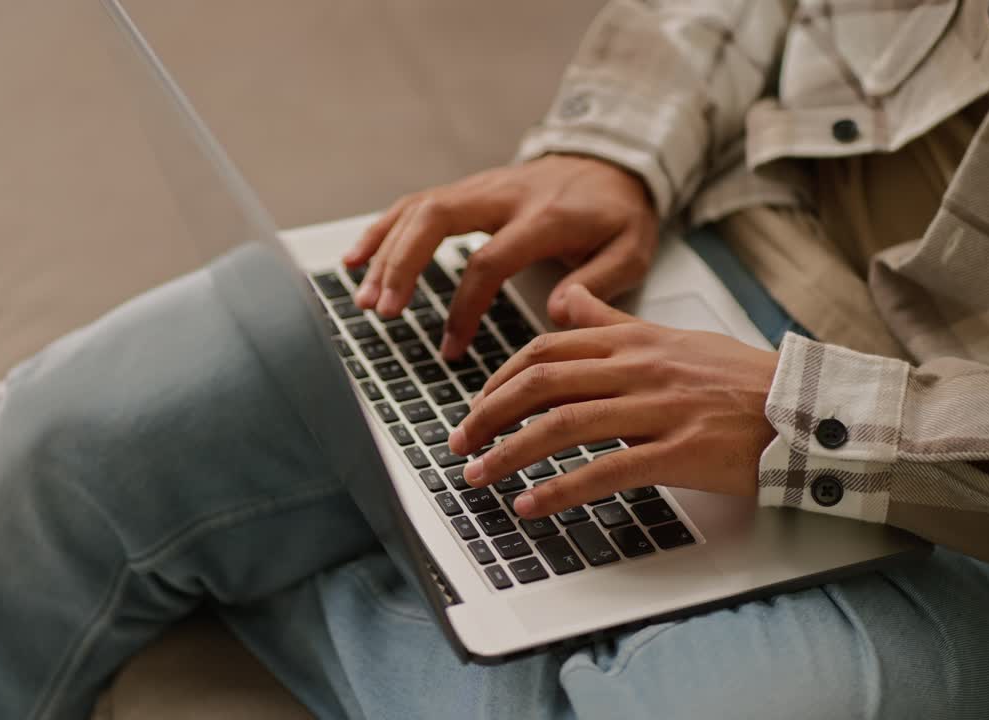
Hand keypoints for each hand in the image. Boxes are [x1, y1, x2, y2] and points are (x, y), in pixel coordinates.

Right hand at [344, 155, 657, 357]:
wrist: (615, 162)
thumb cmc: (619, 213)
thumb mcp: (631, 250)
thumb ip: (599, 282)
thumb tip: (555, 311)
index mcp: (544, 217)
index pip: (489, 260)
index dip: (464, 307)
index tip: (451, 349)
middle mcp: (504, 195)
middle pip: (435, 219)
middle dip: (402, 265)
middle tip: (382, 310)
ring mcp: (482, 188)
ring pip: (418, 209)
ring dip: (384, 252)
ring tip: (363, 297)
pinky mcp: (469, 191)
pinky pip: (416, 205)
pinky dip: (382, 230)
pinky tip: (356, 259)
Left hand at [447, 284, 779, 518]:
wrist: (806, 408)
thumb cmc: (739, 379)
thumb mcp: (670, 338)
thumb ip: (611, 323)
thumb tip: (564, 298)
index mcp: (633, 342)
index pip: (545, 350)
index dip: (498, 379)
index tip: (475, 406)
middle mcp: (639, 368)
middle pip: (541, 383)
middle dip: (487, 415)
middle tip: (459, 444)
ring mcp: (659, 409)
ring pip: (564, 425)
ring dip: (509, 454)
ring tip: (477, 477)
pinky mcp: (681, 452)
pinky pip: (607, 470)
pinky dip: (561, 489)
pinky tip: (531, 504)